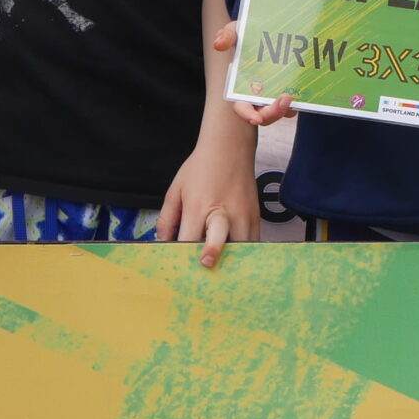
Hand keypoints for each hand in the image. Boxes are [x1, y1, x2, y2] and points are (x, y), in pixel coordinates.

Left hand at [157, 116, 261, 266]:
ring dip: (231, 260)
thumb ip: (167, 219)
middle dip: (212, 254)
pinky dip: (245, 253)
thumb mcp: (176, 189)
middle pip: (219, 241)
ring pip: (241, 247)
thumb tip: (164, 243)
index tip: (180, 265)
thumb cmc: (200, 168)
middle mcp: (222, 213)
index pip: (189, 237)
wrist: (229, 147)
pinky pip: (253, 243)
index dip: (183, 254)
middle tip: (206, 265)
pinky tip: (236, 260)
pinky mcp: (255, 216)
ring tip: (223, 271)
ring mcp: (242, 215)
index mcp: (198, 207)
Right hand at [211, 23, 293, 126]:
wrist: (272, 34)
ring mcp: (276, 96)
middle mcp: (258, 97)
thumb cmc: (249, 36)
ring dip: (287, 109)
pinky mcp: (292, 93)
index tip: (255, 119)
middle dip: (273, 113)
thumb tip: (218, 44)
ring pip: (282, 113)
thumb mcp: (238, 32)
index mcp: (241, 88)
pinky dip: (301, 101)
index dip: (247, 115)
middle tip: (284, 99)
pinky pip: (297, 103)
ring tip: (292, 95)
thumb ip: (228, 35)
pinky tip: (303, 91)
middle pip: (265, 116)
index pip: (242, 108)